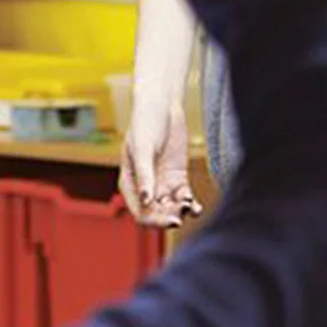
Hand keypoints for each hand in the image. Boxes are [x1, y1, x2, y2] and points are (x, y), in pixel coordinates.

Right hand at [121, 92, 201, 227]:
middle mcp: (145, 188)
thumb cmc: (145, 123)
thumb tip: (146, 200)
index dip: (155, 221)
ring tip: (192, 207)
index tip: (172, 220)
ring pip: (172, 208)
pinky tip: (197, 207)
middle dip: (170, 217)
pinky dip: (191, 204)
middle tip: (183, 212)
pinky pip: (184, 197)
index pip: (140, 213)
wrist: (162, 105)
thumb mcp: (142, 148)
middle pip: (157, 214)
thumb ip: (144, 174)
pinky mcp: (178, 178)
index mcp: (130, 184)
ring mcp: (162, 184)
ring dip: (181, 212)